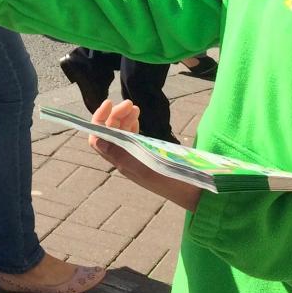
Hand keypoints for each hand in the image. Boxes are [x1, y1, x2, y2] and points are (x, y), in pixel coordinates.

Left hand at [87, 99, 201, 211]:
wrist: (193, 189)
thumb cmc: (172, 179)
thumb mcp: (145, 166)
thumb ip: (121, 154)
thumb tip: (97, 141)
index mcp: (121, 162)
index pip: (98, 139)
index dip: (99, 120)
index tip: (109, 103)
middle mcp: (124, 159)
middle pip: (110, 132)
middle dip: (116, 115)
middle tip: (130, 103)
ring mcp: (135, 156)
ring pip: (121, 132)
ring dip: (124, 117)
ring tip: (135, 107)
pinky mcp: (146, 154)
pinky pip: (132, 136)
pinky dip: (132, 124)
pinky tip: (137, 117)